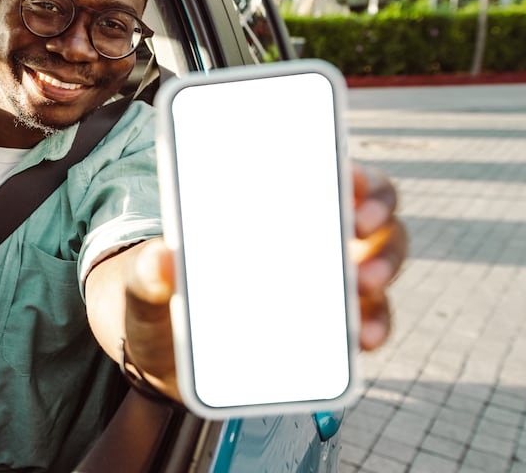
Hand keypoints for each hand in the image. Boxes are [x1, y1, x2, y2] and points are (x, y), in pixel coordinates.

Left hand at [117, 163, 408, 397]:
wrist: (162, 360)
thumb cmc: (158, 305)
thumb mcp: (142, 289)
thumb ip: (145, 277)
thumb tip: (160, 261)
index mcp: (266, 206)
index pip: (323, 169)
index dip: (345, 165)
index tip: (348, 173)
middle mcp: (309, 235)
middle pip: (367, 209)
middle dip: (375, 212)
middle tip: (359, 226)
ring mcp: (325, 281)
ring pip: (379, 260)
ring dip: (383, 267)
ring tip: (364, 283)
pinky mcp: (331, 329)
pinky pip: (369, 321)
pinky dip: (375, 325)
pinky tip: (364, 336)